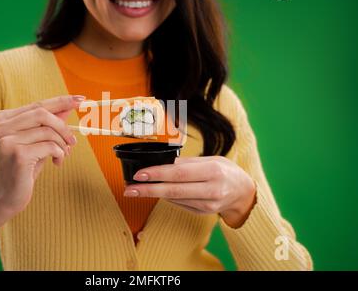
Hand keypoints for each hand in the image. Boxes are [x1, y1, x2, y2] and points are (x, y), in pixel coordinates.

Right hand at [0, 94, 84, 216]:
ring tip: (63, 156)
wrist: (4, 198)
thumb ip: (48, 125)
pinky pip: (49, 146)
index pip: (36, 105)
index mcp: (2, 120)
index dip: (61, 101)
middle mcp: (0, 127)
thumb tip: (68, 106)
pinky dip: (59, 154)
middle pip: (42, 114)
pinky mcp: (17, 154)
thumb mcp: (35, 143)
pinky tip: (56, 163)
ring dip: (62, 144)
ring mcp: (6, 140)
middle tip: (73, 142)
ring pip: (47, 131)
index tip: (81, 99)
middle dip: (63, 127)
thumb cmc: (21, 169)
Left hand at [124, 156, 256, 227]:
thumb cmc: (225, 171)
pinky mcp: (203, 213)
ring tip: (135, 190)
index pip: (179, 173)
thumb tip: (162, 164)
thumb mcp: (211, 159)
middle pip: (173, 190)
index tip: (139, 174)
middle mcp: (211, 190)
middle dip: (148, 190)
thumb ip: (187, 163)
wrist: (244, 192)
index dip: (157, 174)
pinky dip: (167, 198)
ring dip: (153, 195)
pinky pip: (180, 204)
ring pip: (174, 199)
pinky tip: (156, 193)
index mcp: (212, 171)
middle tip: (129, 189)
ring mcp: (207, 204)